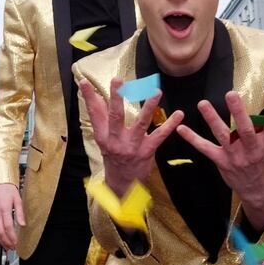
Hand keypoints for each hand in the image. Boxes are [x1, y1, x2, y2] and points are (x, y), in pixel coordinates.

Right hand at [0, 184, 24, 249]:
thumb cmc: (8, 190)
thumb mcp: (18, 199)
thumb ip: (20, 213)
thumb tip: (23, 224)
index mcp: (4, 208)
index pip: (8, 226)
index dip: (12, 236)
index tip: (16, 242)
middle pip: (0, 231)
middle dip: (6, 241)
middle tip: (12, 247)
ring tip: (6, 247)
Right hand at [80, 77, 183, 198]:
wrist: (122, 184)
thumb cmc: (113, 155)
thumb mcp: (103, 138)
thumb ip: (100, 116)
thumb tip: (93, 93)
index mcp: (102, 136)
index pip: (94, 113)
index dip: (90, 97)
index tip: (85, 81)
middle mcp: (115, 141)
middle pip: (115, 117)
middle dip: (116, 98)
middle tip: (118, 80)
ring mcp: (132, 147)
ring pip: (141, 123)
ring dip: (149, 106)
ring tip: (156, 92)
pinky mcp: (147, 151)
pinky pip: (160, 136)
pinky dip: (170, 125)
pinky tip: (179, 114)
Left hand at [175, 92, 263, 231]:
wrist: (258, 190)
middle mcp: (252, 150)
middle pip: (245, 130)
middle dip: (238, 112)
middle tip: (231, 93)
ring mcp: (235, 156)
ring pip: (223, 136)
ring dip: (212, 119)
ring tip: (203, 103)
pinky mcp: (221, 161)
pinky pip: (205, 149)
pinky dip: (192, 139)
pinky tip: (180, 128)